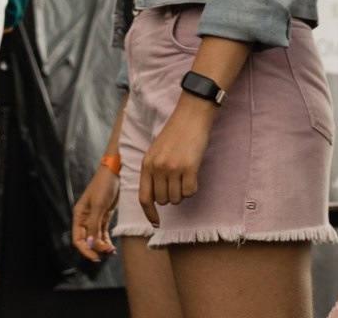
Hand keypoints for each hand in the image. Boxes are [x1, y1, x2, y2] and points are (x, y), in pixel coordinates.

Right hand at [71, 165, 120, 262]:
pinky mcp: (104, 215)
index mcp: (79, 215)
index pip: (78, 239)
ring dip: (102, 246)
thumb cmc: (104, 185)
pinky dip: (106, 240)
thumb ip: (93, 226)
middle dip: (96, 248)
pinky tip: (112, 247)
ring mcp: (94, 217)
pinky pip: (102, 232)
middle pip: (87, 240)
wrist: (115, 171)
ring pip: (96, 238)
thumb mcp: (99, 206)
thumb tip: (90, 244)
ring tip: (112, 251)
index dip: (85, 250)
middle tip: (108, 252)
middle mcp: (85, 218)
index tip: (95, 257)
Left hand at [137, 100, 214, 225]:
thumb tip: (156, 198)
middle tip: (178, 180)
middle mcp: (157, 168)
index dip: (149, 213)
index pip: (144, 198)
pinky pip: (190, 192)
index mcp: (146, 164)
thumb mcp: (156, 151)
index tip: (156, 223)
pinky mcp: (189, 168)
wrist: (191, 115)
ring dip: (182, 191)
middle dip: (171, 195)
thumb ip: (153, 172)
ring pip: (177, 199)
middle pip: (163, 201)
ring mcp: (173, 168)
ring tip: (185, 173)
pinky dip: (193, 187)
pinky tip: (193, 172)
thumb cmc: (175, 133)